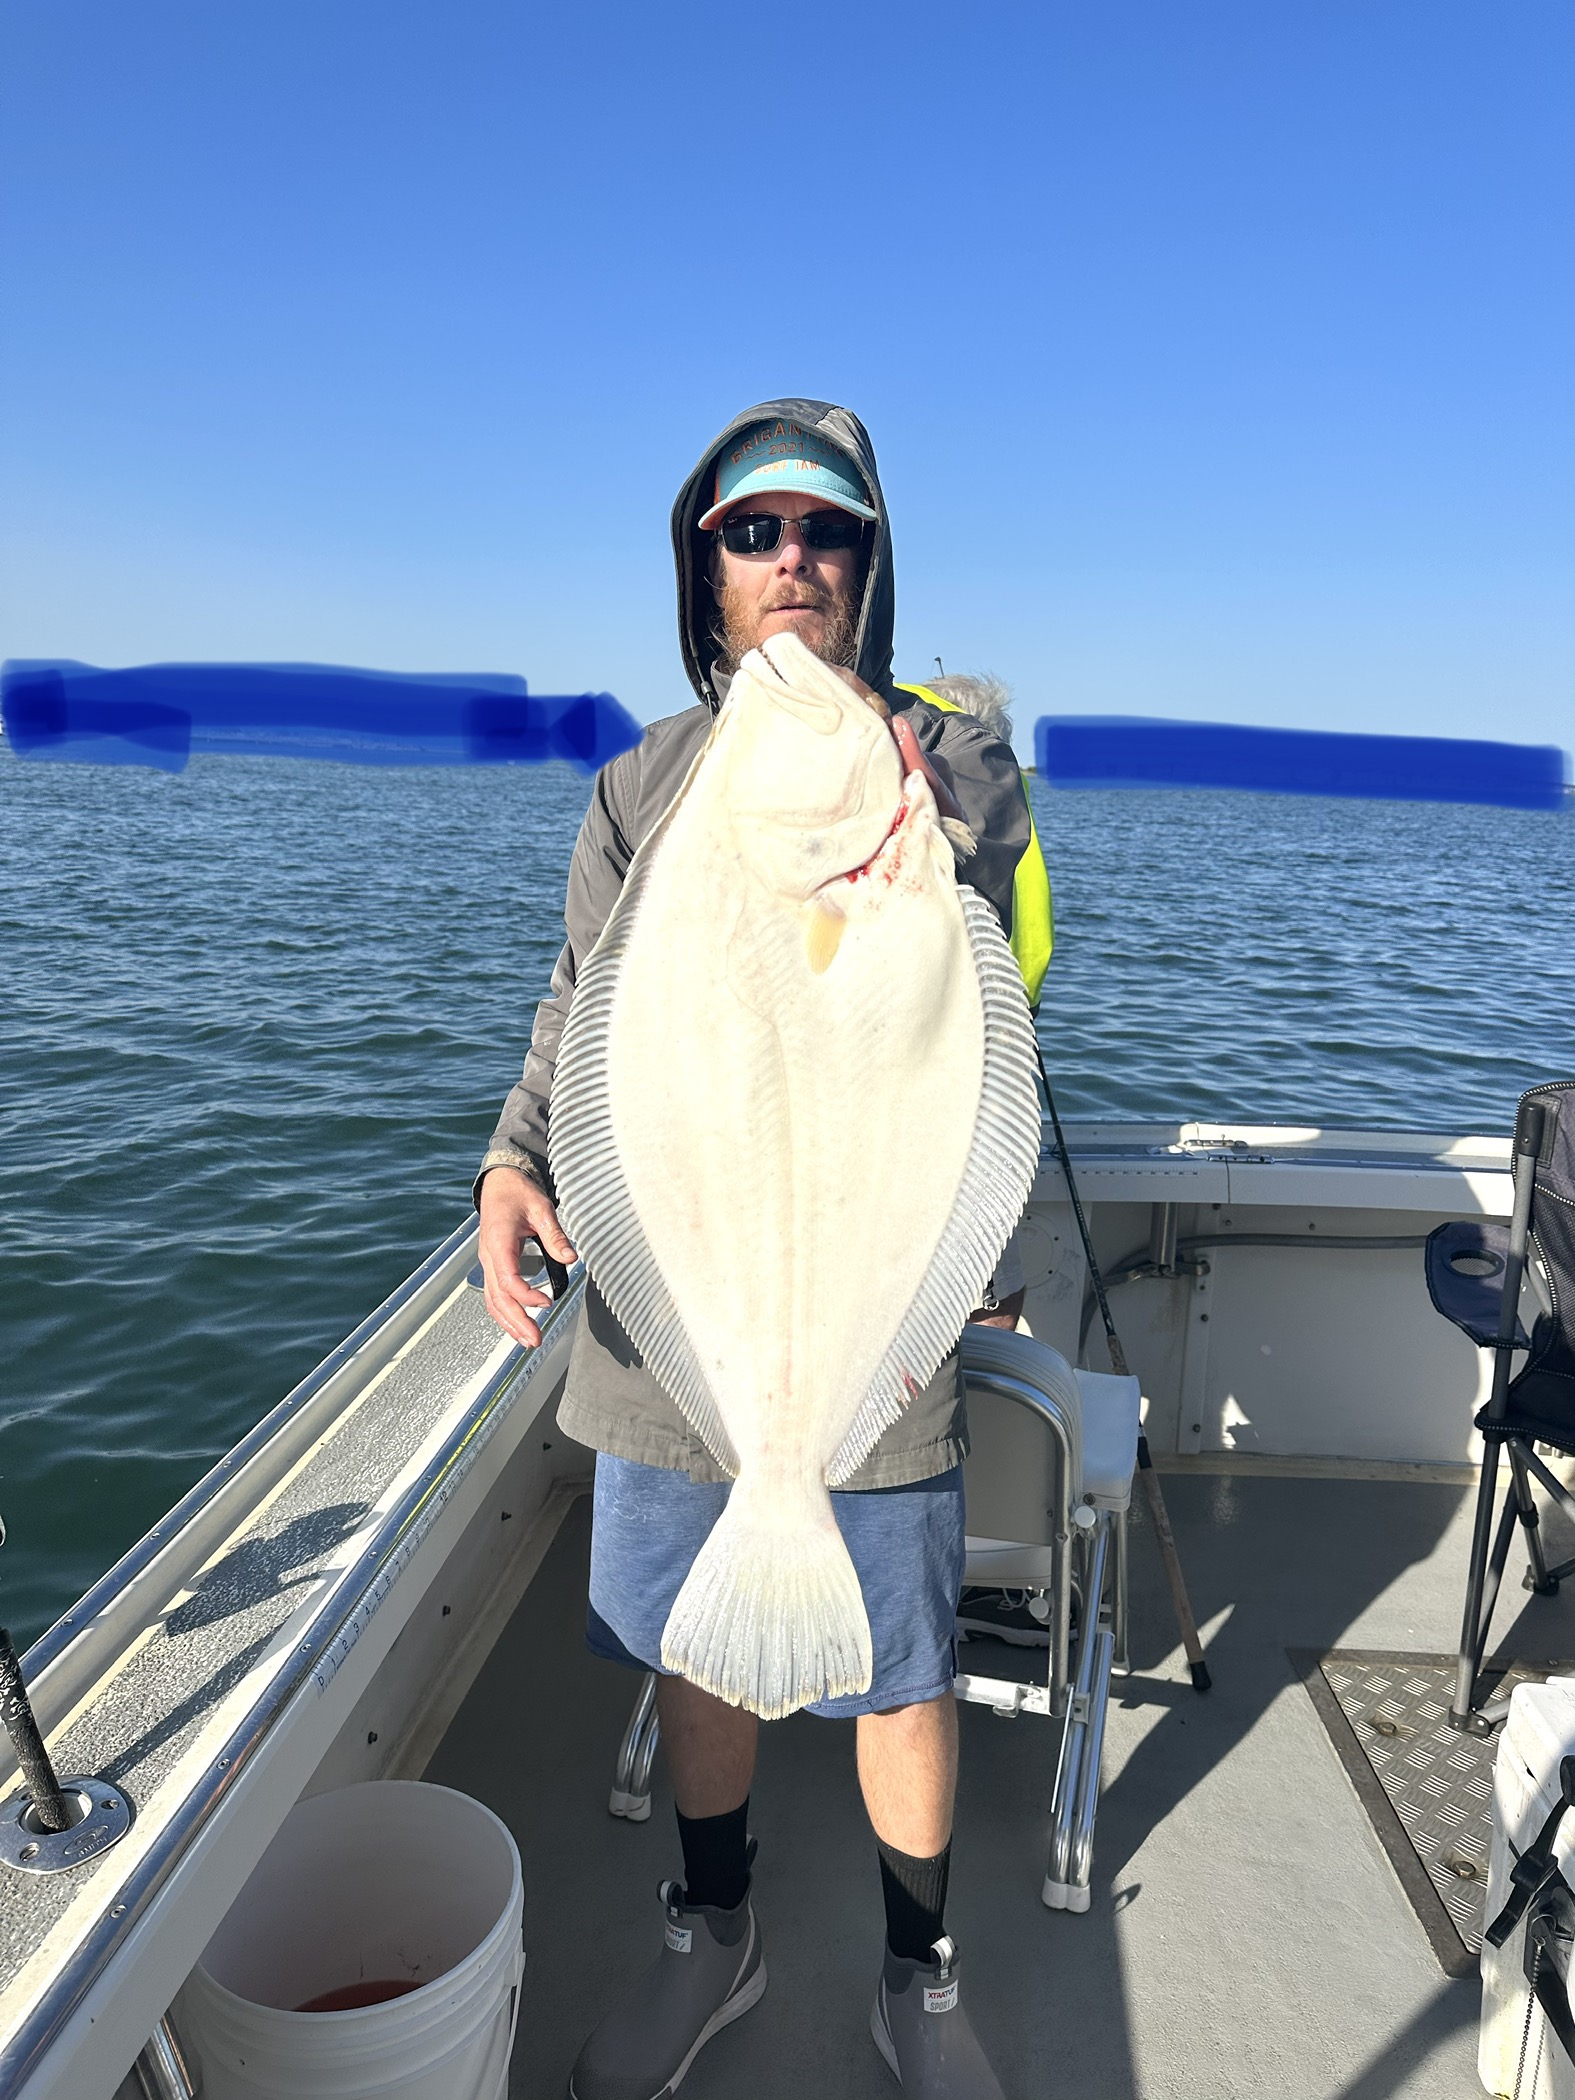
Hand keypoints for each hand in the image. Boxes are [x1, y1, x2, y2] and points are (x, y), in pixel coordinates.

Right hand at [477, 1167, 577, 1348]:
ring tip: (527, 1340)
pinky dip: (504, 1313)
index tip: (548, 1303)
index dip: (527, 1295)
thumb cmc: (517, 1193)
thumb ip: (555, 1235)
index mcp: (499, 1242)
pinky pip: (494, 1294)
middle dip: (516, 1321)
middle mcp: (489, 1256)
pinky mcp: (493, 1266)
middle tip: (535, 1339)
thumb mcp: (541, 1208)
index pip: (509, 1279)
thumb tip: (570, 1257)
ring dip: (509, 1322)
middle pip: (498, 1297)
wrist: (500, 1184)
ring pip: (493, 1300)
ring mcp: (488, 1262)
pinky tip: (517, 1324)